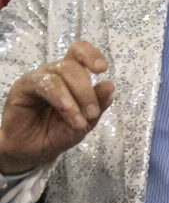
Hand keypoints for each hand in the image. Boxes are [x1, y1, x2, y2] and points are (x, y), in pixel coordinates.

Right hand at [0, 40, 114, 174]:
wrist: (33, 151)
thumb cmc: (59, 132)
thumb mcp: (86, 120)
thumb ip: (98, 103)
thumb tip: (109, 85)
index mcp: (72, 74)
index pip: (79, 51)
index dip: (92, 54)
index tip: (102, 69)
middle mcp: (55, 71)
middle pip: (75, 66)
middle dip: (88, 92)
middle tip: (93, 114)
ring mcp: (39, 78)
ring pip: (61, 75)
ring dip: (76, 98)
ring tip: (81, 121)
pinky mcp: (23, 86)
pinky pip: (45, 85)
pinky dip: (61, 98)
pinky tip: (68, 112)